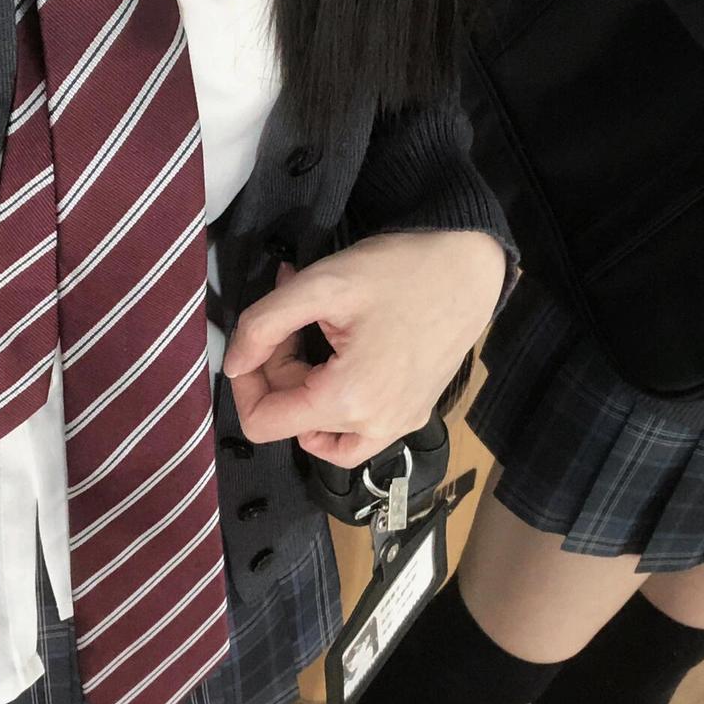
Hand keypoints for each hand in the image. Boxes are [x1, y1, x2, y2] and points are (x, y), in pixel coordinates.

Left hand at [224, 231, 507, 467]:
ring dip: (305, 393)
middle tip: (294, 321)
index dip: (244, 383)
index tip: (255, 342)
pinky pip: (359, 435)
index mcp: (348, 399)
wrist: (470, 267)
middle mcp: (376, 426)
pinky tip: (340, 367)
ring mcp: (399, 425)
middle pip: (292, 422)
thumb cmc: (401, 270)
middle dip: (280, 373)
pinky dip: (336, 410)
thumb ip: (263, 325)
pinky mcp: (414, 415)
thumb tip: (234, 363)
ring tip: (317, 342)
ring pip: (323, 436)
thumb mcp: (320, 285)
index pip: (262, 424)